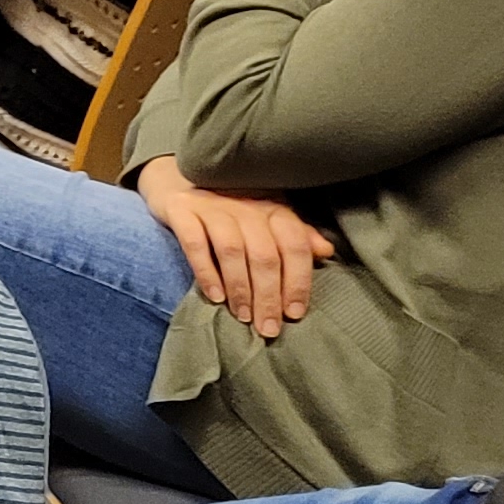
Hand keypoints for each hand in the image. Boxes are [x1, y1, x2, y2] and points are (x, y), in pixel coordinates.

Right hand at [137, 159, 339, 340]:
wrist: (177, 175)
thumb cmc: (230, 203)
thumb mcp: (266, 214)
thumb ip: (295, 234)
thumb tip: (326, 251)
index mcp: (273, 208)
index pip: (294, 246)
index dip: (298, 281)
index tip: (294, 313)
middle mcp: (245, 205)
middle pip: (264, 255)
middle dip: (268, 296)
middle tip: (267, 327)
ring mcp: (212, 207)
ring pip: (232, 251)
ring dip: (239, 288)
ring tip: (242, 316)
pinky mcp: (181, 210)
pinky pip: (195, 243)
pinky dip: (206, 271)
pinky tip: (213, 295)